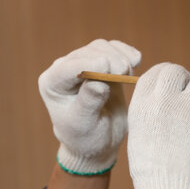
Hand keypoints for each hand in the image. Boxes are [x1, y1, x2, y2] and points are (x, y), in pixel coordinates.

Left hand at [39, 39, 140, 174]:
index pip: (69, 67)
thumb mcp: (85, 125)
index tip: (109, 68)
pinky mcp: (104, 64)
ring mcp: (85, 64)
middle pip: (89, 53)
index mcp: (53, 84)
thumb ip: (89, 103)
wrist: (99, 140)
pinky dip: (127, 53)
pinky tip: (136, 61)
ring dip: (120, 56)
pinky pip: (115, 49)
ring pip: (102, 47)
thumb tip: (99, 82)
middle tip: (125, 75)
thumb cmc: (86, 137)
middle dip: (109, 60)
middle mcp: (66, 69)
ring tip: (128, 75)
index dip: (89, 64)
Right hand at [127, 63, 189, 188]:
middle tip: (188, 97)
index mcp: (144, 104)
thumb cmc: (153, 171)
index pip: (157, 72)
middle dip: (185, 82)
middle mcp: (166, 99)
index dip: (167, 76)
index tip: (174, 84)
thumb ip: (154, 110)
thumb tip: (173, 94)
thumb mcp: (141, 134)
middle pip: (179, 73)